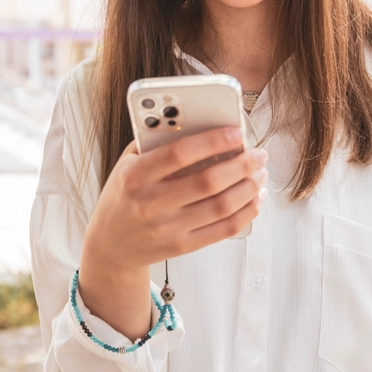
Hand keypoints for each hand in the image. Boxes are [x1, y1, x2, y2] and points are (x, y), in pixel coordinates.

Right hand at [83, 126, 267, 272]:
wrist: (111, 245)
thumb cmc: (124, 197)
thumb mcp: (127, 165)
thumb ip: (156, 144)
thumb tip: (203, 125)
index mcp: (134, 176)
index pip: (178, 154)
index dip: (212, 141)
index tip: (237, 132)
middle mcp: (150, 204)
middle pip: (207, 182)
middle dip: (241, 165)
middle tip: (258, 154)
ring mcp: (167, 229)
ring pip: (221, 207)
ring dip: (249, 188)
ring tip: (260, 174)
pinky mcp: (181, 246)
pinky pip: (223, 230)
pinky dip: (246, 213)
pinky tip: (255, 199)